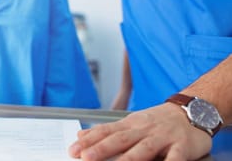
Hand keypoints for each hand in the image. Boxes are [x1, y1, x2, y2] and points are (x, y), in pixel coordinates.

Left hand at [68, 103, 211, 160]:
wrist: (193, 110)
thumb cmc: (158, 120)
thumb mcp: (131, 122)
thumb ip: (108, 131)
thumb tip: (80, 136)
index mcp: (131, 124)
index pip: (106, 132)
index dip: (89, 141)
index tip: (73, 150)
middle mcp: (144, 129)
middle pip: (120, 140)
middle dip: (102, 149)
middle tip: (86, 157)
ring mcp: (163, 138)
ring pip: (144, 148)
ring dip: (129, 159)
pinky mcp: (183, 147)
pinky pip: (175, 158)